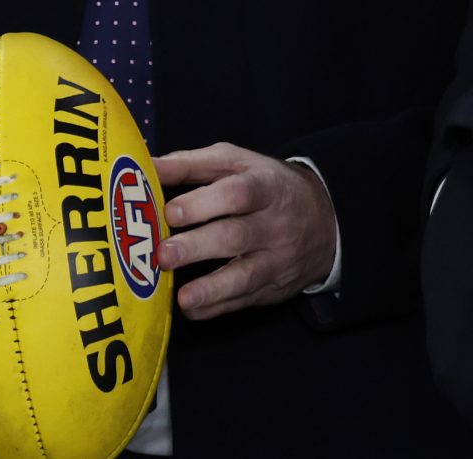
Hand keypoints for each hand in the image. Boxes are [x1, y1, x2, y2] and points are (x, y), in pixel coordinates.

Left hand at [153, 142, 336, 319]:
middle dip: (199, 247)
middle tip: (164, 255)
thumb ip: (191, 164)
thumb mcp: (237, 163)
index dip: (204, 202)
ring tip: (183, 298)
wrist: (324, 221)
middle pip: (237, 237)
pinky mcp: (272, 289)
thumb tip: (148, 166)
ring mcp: (275, 260)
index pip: (238, 193)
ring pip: (245, 276)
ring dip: (212, 289)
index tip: (172, 212)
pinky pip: (244, 301)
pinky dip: (216, 308)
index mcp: (264, 186)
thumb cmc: (266, 186)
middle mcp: (273, 225)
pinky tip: (192, 309)